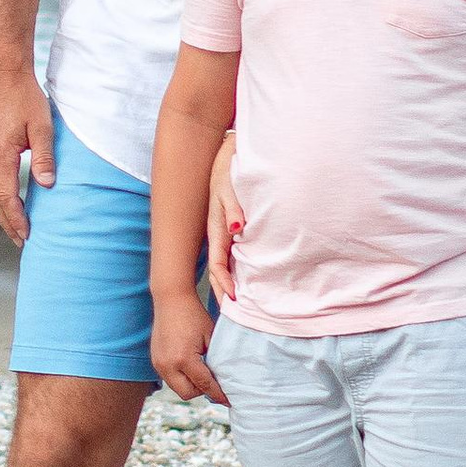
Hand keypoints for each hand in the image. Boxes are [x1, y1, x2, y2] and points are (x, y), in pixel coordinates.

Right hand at [0, 65, 53, 245]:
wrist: (4, 75)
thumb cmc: (25, 98)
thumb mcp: (42, 127)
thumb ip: (43, 157)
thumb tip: (47, 185)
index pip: (6, 197)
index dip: (16, 219)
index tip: (27, 236)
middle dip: (7, 222)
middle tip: (21, 241)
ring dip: (1, 210)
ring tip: (15, 227)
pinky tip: (8, 201)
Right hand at [151, 288, 223, 404]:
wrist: (171, 298)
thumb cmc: (194, 314)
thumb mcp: (210, 337)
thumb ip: (216, 360)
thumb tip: (223, 380)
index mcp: (184, 359)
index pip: (204, 385)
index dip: (218, 394)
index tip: (229, 400)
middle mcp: (168, 365)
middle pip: (188, 393)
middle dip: (202, 391)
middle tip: (215, 382)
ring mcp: (159, 363)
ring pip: (177, 388)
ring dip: (191, 385)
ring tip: (203, 373)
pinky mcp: (155, 360)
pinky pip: (170, 379)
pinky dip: (181, 377)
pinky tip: (191, 367)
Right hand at [206, 138, 242, 306]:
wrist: (229, 154)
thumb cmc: (230, 170)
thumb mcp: (230, 186)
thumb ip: (233, 207)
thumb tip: (237, 228)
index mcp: (216, 228)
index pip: (216, 265)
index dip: (224, 284)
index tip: (235, 301)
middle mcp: (220, 233)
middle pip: (219, 270)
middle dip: (225, 291)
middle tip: (236, 312)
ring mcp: (225, 231)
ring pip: (226, 263)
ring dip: (231, 282)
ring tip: (242, 301)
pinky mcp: (233, 226)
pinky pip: (234, 252)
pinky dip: (238, 268)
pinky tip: (248, 275)